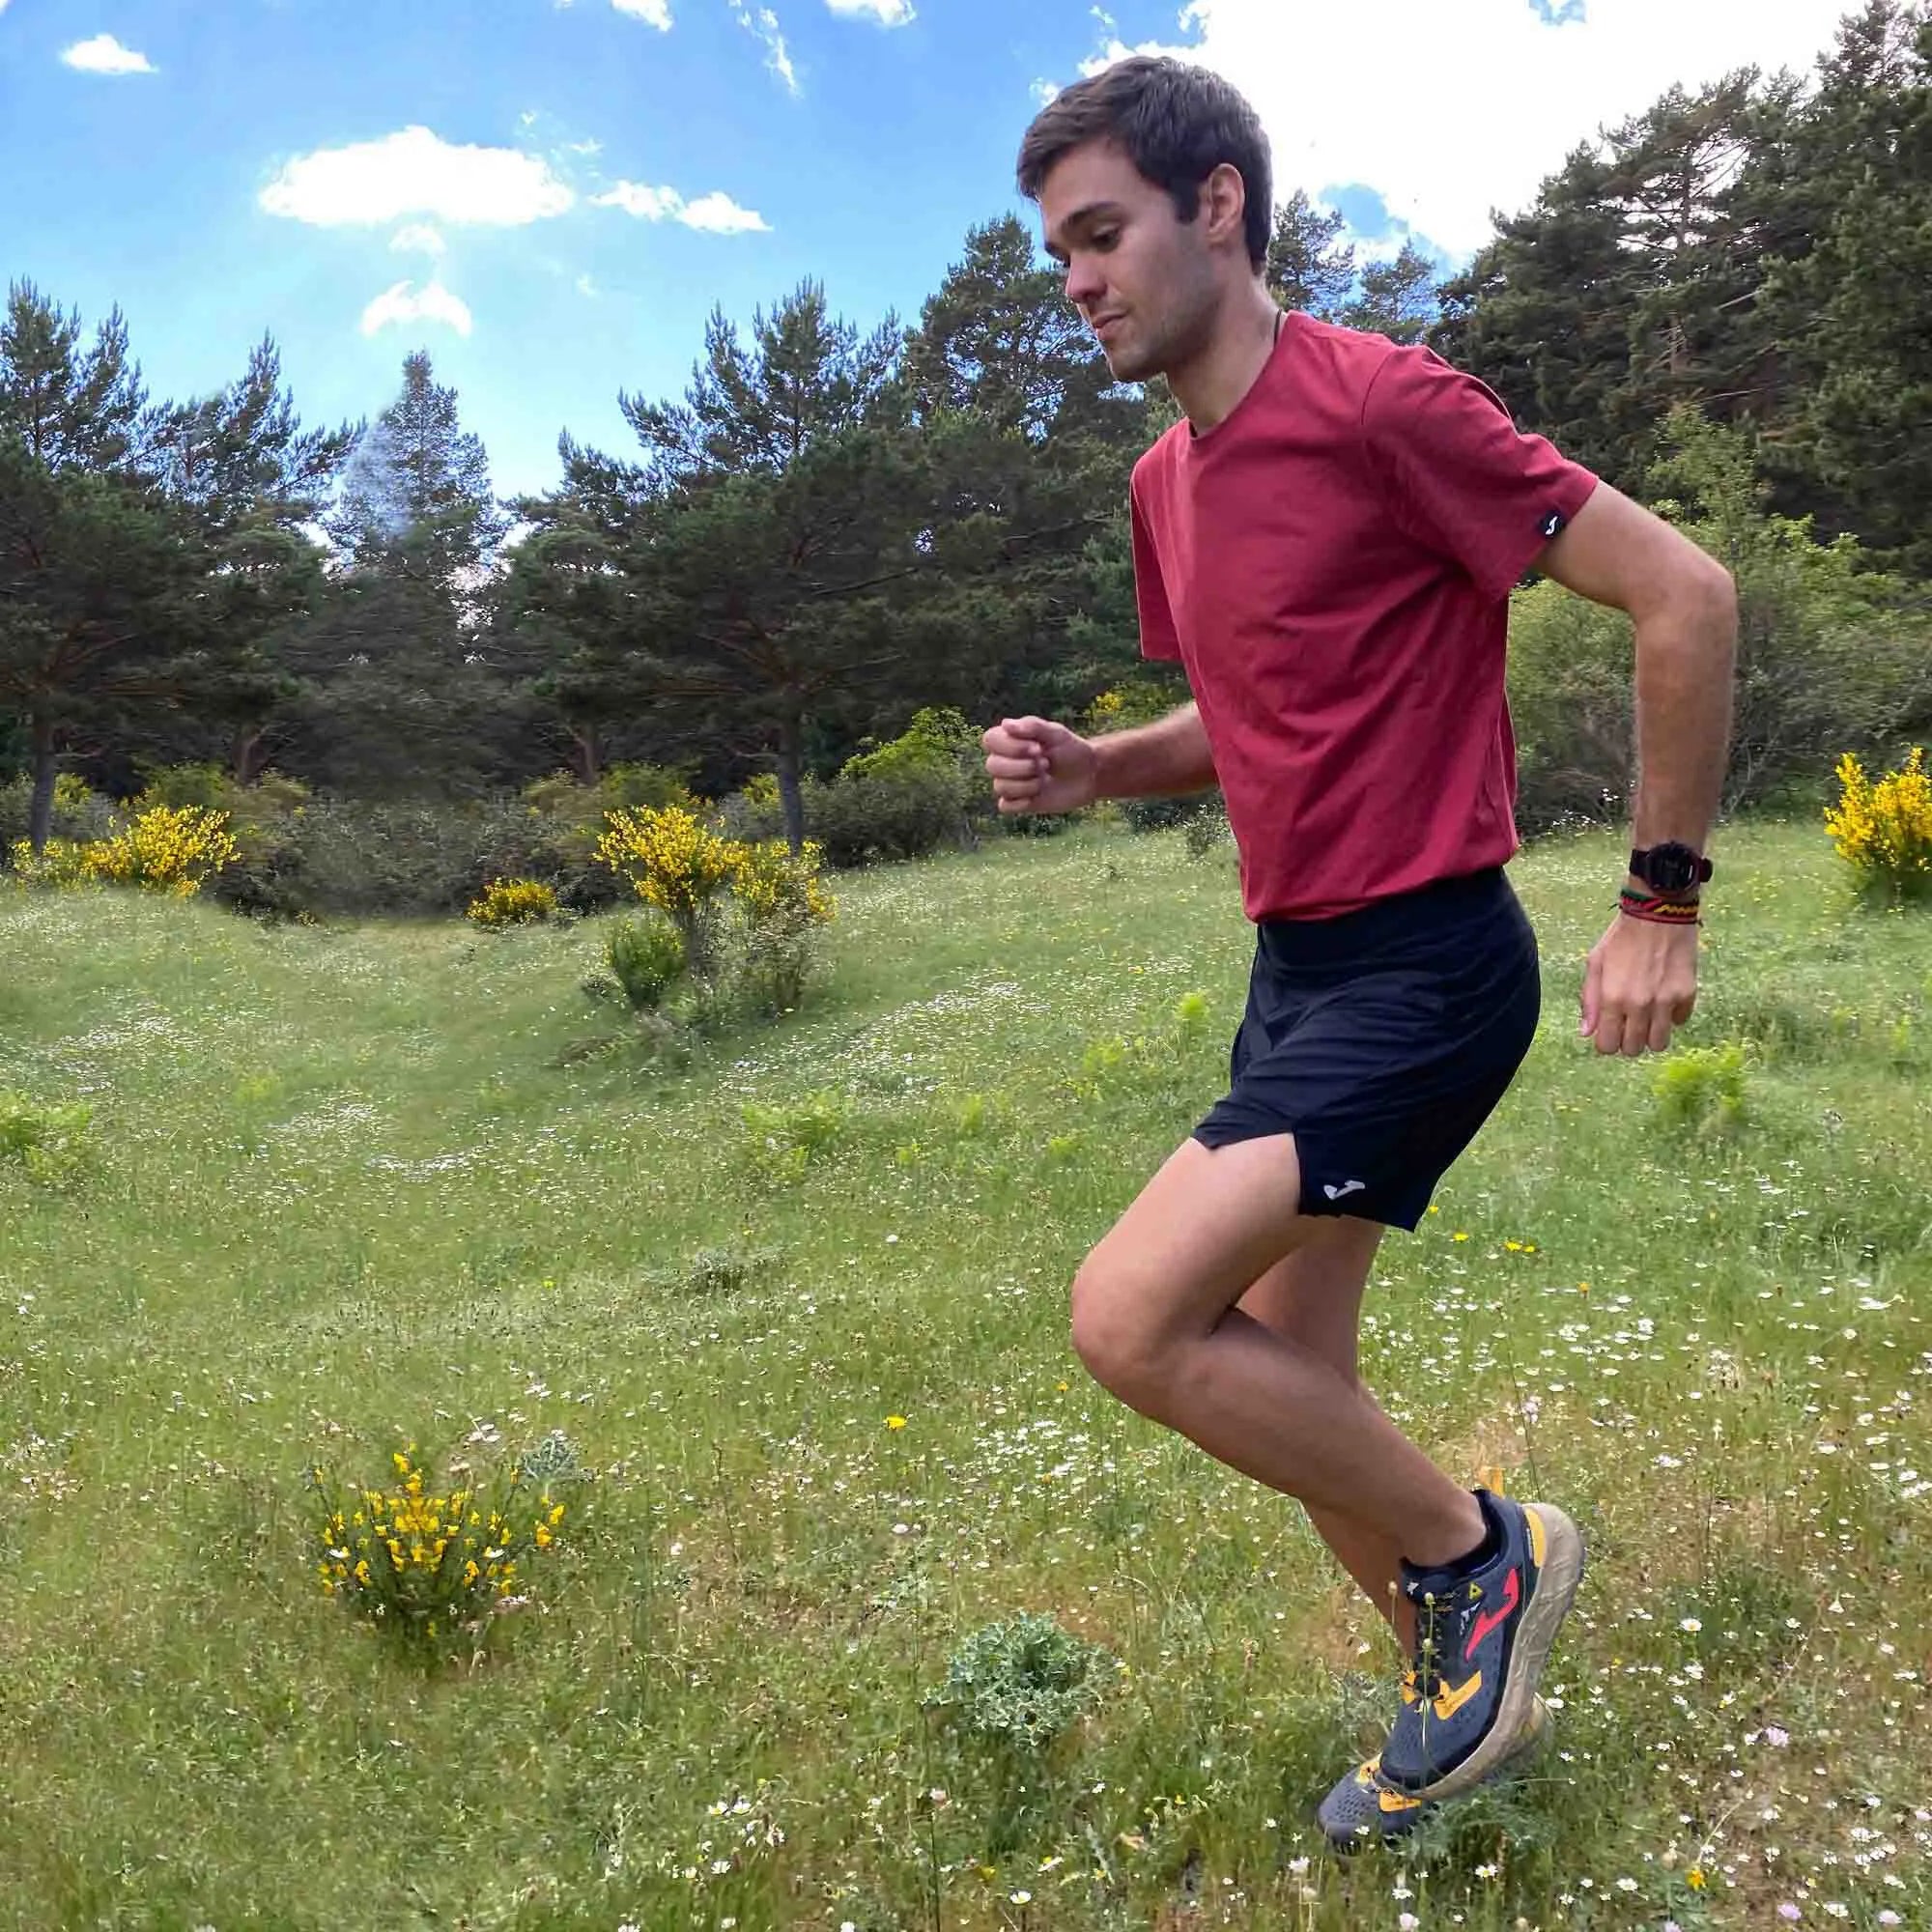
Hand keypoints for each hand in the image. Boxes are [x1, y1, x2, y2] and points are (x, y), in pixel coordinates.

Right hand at [981, 715, 1098, 816]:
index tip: (1037, 748)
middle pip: (992, 765)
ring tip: (1044, 779)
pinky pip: (1004, 806)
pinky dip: (1019, 802)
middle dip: (1022, 767)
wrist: (1089, 774)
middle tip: (1045, 764)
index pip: (990, 740)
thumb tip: (1005, 724)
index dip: (1010, 746)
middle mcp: (1006, 761)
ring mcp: (1011, 782)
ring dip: (1026, 784)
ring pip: (999, 787)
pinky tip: (1036, 796)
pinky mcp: (1019, 802)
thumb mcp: (1056, 733)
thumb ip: (1033, 726)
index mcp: (1010, 740)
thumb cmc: (1071, 750)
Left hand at [1580, 914, 1699, 1056]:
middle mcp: (1639, 1005)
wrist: (1658, 914)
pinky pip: (1680, 1022)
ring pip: (1659, 1043)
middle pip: (1634, 1049)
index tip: (1610, 1032)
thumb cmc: (1621, 938)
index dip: (1607, 1042)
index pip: (1608, 1046)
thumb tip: (1587, 1033)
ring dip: (1651, 1035)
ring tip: (1647, 1017)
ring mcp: (1666, 1002)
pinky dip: (1672, 1016)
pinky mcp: (1687, 994)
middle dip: (1628, 1041)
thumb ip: (1589, 1000)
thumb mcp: (1596, 964)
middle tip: (1628, 1024)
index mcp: (1612, 999)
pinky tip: (1665, 999)